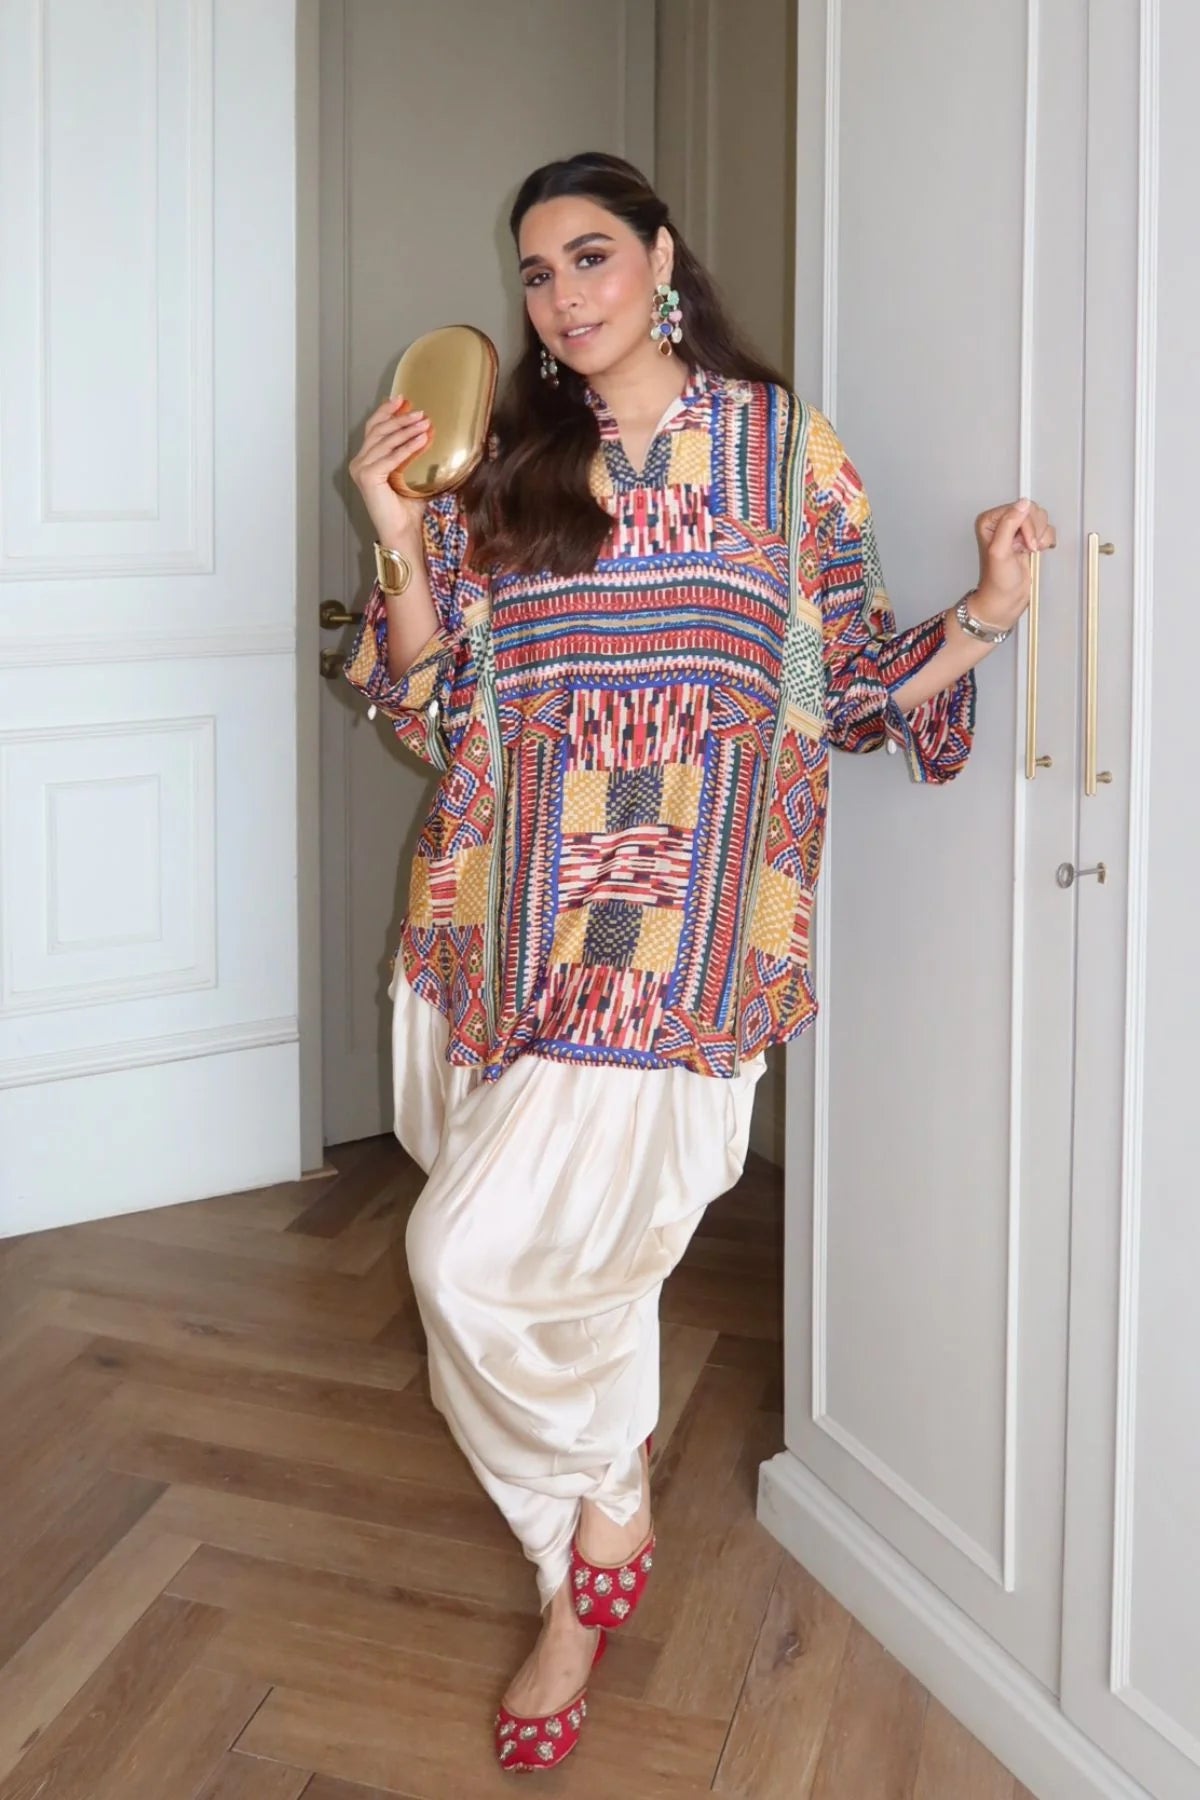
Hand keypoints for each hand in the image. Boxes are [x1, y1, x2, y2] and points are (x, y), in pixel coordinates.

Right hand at [349, 395, 432, 548]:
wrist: (402, 532)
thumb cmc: (408, 509)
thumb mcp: (410, 474)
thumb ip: (412, 454)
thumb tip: (428, 432)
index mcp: (365, 461)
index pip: (374, 429)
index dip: (386, 411)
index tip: (402, 399)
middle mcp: (359, 463)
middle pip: (379, 431)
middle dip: (400, 419)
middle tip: (420, 412)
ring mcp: (361, 469)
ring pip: (385, 441)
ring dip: (406, 430)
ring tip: (425, 423)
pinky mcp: (368, 477)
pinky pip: (390, 457)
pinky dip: (407, 447)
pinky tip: (421, 439)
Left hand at [972, 498, 1056, 628]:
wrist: (1006, 600)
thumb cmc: (998, 582)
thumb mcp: (1000, 551)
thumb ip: (1009, 524)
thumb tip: (1022, 504)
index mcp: (991, 521)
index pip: (1019, 508)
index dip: (1026, 526)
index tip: (1023, 545)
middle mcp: (1003, 522)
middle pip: (1032, 511)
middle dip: (1034, 531)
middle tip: (1026, 548)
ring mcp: (1017, 530)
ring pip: (1042, 519)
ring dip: (1040, 537)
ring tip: (1029, 551)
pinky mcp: (1029, 538)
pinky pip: (1047, 529)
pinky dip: (1046, 541)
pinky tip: (1035, 552)